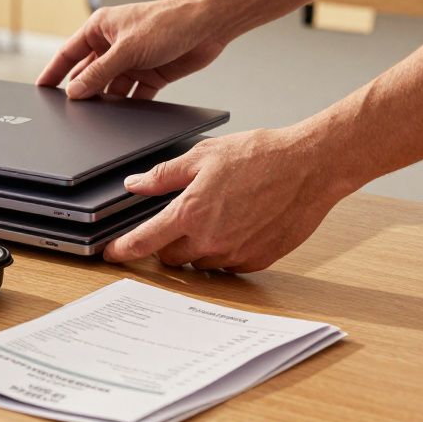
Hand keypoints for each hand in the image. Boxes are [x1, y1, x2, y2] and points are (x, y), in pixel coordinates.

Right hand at [36, 0, 227, 99]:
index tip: (41, 89)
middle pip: (90, 73)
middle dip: (83, 91)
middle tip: (71, 111)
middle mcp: (114, 45)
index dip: (54, 71)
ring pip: (111, 87)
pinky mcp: (151, 74)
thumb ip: (99, 72)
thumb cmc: (168, 23)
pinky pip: (133, 95)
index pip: (69, 53)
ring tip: (100, 117)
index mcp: (101, 29)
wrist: (208, 25)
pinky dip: (130, 105)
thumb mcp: (127, 50)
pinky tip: (126, 116)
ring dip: (108, 101)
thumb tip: (75, 90)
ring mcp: (132, 61)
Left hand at [104, 126, 362, 271]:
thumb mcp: (204, 156)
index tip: (111, 254)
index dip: (123, 249)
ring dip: (198, 248)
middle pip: (171, 257)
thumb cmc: (261, 156)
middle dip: (168, 243)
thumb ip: (164, 175)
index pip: (145, 240)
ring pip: (200, 263)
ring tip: (217, 216)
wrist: (311, 167)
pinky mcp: (258, 260)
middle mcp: (210, 240)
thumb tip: (135, 184)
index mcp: (191, 213)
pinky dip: (225, 251)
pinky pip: (229, 265)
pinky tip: (238, 226)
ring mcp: (235, 254)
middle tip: (180, 219)